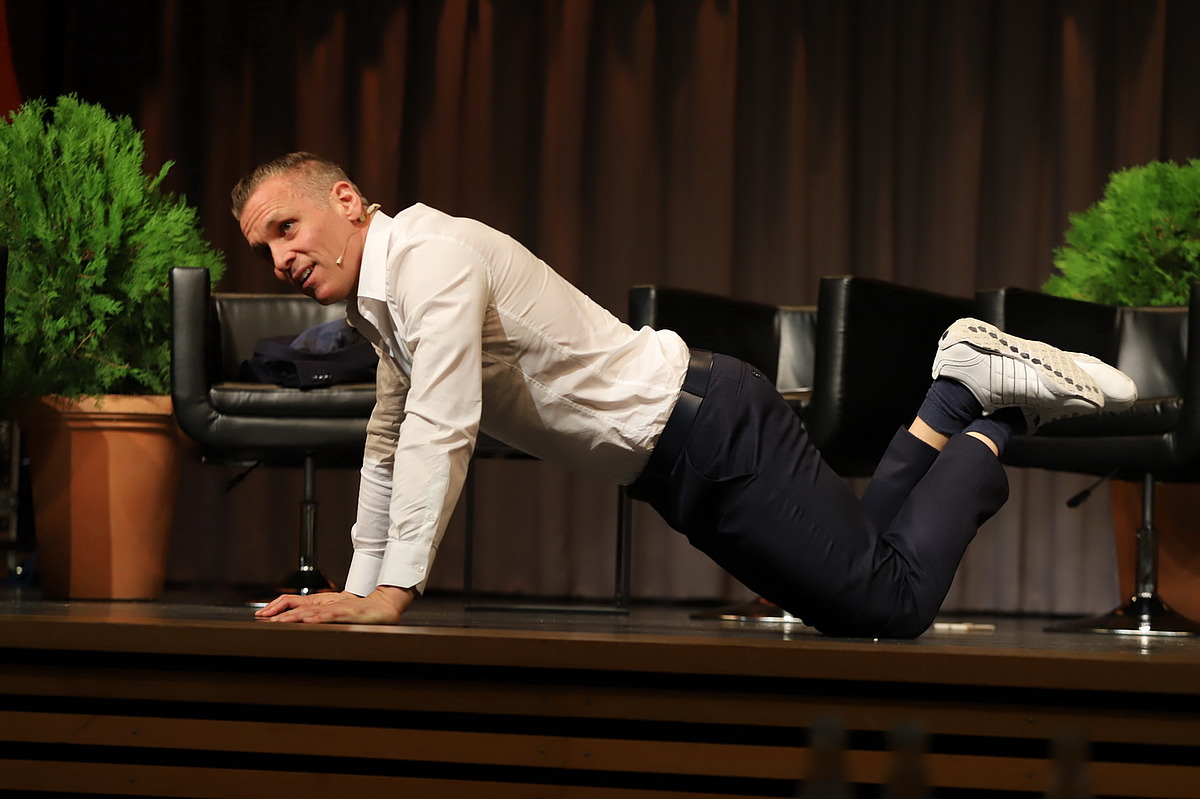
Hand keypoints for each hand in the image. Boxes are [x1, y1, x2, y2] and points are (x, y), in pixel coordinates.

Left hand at [254, 586, 414, 624]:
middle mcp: (328, 606)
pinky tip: (309, 620)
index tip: (263, 617)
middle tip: (264, 619)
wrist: (384, 607)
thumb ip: (323, 620)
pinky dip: (319, 617)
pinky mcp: (349, 614)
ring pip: (312, 612)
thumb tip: (305, 626)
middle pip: (300, 608)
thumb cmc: (363, 614)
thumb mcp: (339, 617)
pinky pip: (331, 615)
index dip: (279, 609)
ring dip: (295, 617)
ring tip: (279, 621)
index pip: (297, 606)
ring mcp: (338, 609)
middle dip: (281, 614)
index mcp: (324, 606)